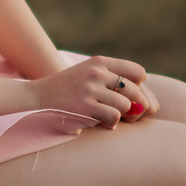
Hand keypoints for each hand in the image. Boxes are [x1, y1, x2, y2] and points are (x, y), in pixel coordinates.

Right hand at [30, 55, 157, 128]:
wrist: (40, 94)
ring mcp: (90, 89)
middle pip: (134, 90)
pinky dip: (112, 123)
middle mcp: (97, 72)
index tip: (130, 94)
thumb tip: (145, 78)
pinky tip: (104, 122)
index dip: (139, 85)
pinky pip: (113, 117)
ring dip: (121, 114)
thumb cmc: (70, 84)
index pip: (137, 71)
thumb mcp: (89, 70)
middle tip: (126, 111)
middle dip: (133, 104)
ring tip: (111, 115)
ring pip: (125, 105)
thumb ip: (113, 72)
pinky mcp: (85, 107)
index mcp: (100, 62)